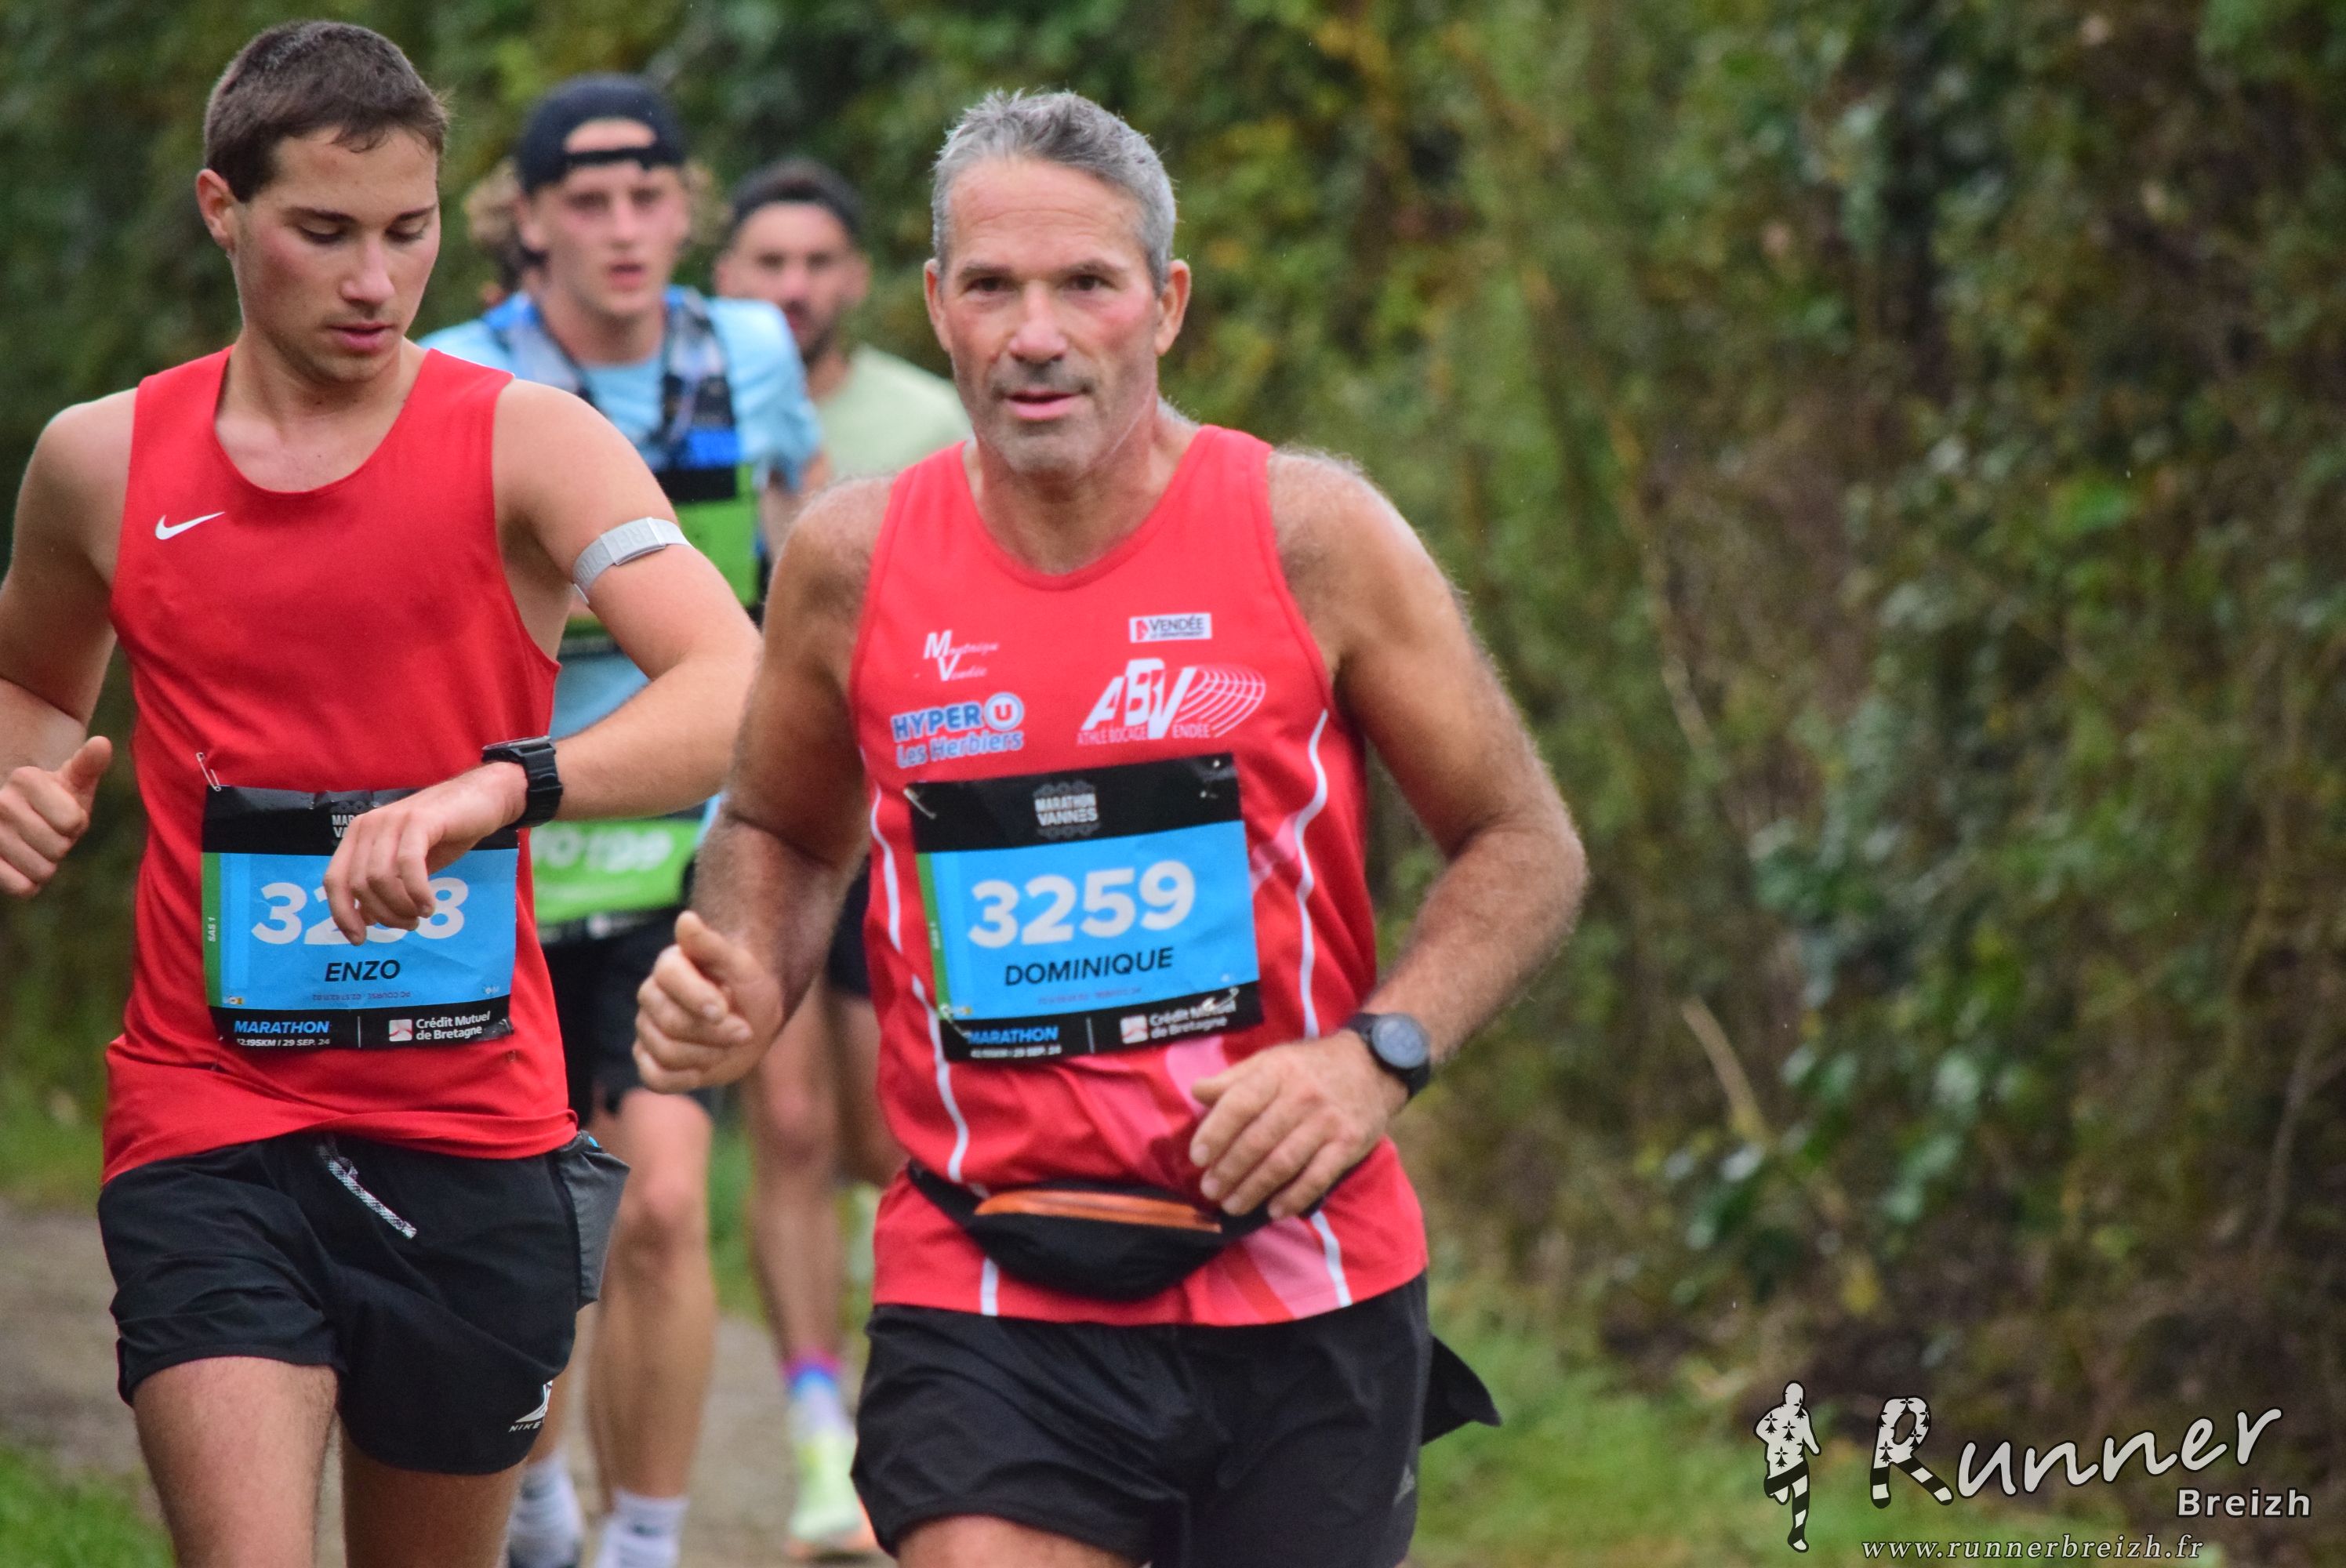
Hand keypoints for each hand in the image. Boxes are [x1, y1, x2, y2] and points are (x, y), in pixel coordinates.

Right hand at [0, 736, 110, 897]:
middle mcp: (0, 803)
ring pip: (42, 870)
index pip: (72, 822)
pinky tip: (24, 865)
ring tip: (35, 845)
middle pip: (58, 848)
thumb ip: (88, 765)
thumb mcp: (75, 781)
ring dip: (47, 864)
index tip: (63, 813)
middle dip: (62, 844)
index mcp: (25, 779)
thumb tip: (103, 743)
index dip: (76, 823)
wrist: (23, 818)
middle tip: (49, 831)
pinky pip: (21, 887)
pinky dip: (30, 883)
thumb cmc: (57, 800)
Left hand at [320, 763, 524, 942]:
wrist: (484, 798)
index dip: (342, 914)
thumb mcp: (409, 866)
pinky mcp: (419, 820)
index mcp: (359, 835)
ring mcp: (393, 821)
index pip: (334, 880)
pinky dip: (417, 893)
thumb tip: (364, 919)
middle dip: (384, 914)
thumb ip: (385, 888)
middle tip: (409, 925)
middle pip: (359, 885)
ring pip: (380, 878)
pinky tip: (429, 905)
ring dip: (400, 907)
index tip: (359, 940)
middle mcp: (368, 826)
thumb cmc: (446, 833)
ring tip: (420, 915)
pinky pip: (409, 865)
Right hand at [633, 910, 786, 1091]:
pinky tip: (703, 1069)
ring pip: (666, 1053)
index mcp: (670, 966)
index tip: (725, 1010)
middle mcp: (652, 995)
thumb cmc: (748, 990)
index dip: (697, 998)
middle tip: (744, 1031)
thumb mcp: (743, 967)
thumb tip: (685, 918)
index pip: (668, 979)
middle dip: (715, 1034)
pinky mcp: (649, 1059)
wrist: (753, 1022)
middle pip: (671, 1023)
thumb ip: (713, 946)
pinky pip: (654, 1078)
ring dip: (707, 1056)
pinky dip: (683, 1079)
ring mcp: (647, 1028)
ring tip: (727, 1046)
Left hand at [1189, 1032, 1406, 1220]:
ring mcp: (1328, 1122)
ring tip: (1232, 1205)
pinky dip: (1294, 1197)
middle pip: (1259, 1139)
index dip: (1216, 1132)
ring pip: (1284, 1162)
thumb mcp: (1271, 1061)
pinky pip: (1317, 1177)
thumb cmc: (1310, 1067)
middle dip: (1230, 1169)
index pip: (1240, 1103)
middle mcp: (1302, 1096)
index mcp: (1277, 1072)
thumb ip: (1234, 1080)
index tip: (1197, 1157)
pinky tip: (1274, 1211)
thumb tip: (1196, 1091)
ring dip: (1254, 1188)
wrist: (1373, 1066)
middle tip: (1210, 1190)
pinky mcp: (1348, 1144)